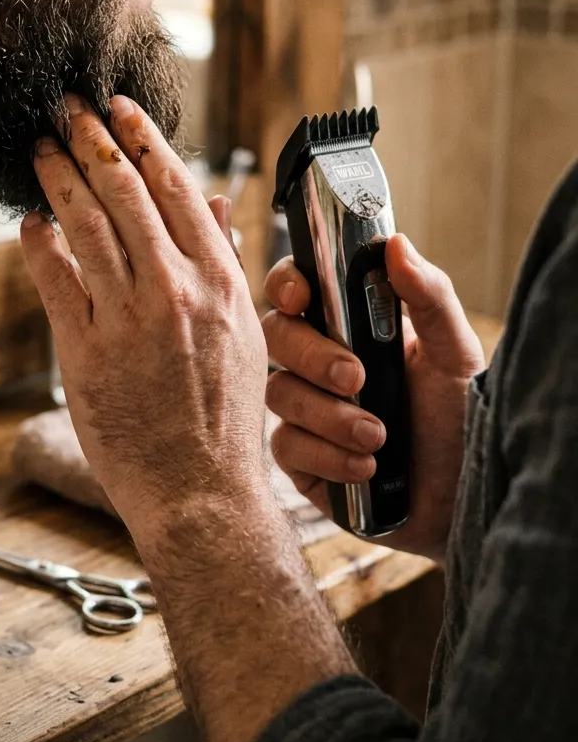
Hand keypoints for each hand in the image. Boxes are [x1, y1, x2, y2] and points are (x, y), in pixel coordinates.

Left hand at [20, 94, 268, 534]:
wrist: (201, 491)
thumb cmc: (224, 415)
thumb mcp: (242, 331)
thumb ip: (224, 259)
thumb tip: (212, 199)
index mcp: (220, 281)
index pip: (176, 187)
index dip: (141, 139)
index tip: (119, 107)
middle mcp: (175, 291)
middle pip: (123, 193)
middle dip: (89, 139)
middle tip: (64, 107)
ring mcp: (128, 321)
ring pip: (85, 226)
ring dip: (57, 177)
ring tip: (38, 149)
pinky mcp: (85, 354)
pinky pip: (54, 282)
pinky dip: (38, 244)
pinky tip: (27, 222)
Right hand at [262, 236, 484, 562]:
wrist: (465, 498)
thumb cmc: (462, 419)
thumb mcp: (454, 353)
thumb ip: (428, 295)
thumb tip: (396, 244)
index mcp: (350, 325)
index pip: (297, 288)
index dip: (286, 284)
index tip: (300, 297)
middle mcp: (319, 362)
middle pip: (276, 335)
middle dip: (313, 356)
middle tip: (356, 378)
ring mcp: (306, 410)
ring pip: (280, 393)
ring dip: (329, 416)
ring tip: (378, 438)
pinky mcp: (301, 459)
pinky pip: (287, 447)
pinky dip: (327, 456)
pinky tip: (366, 467)